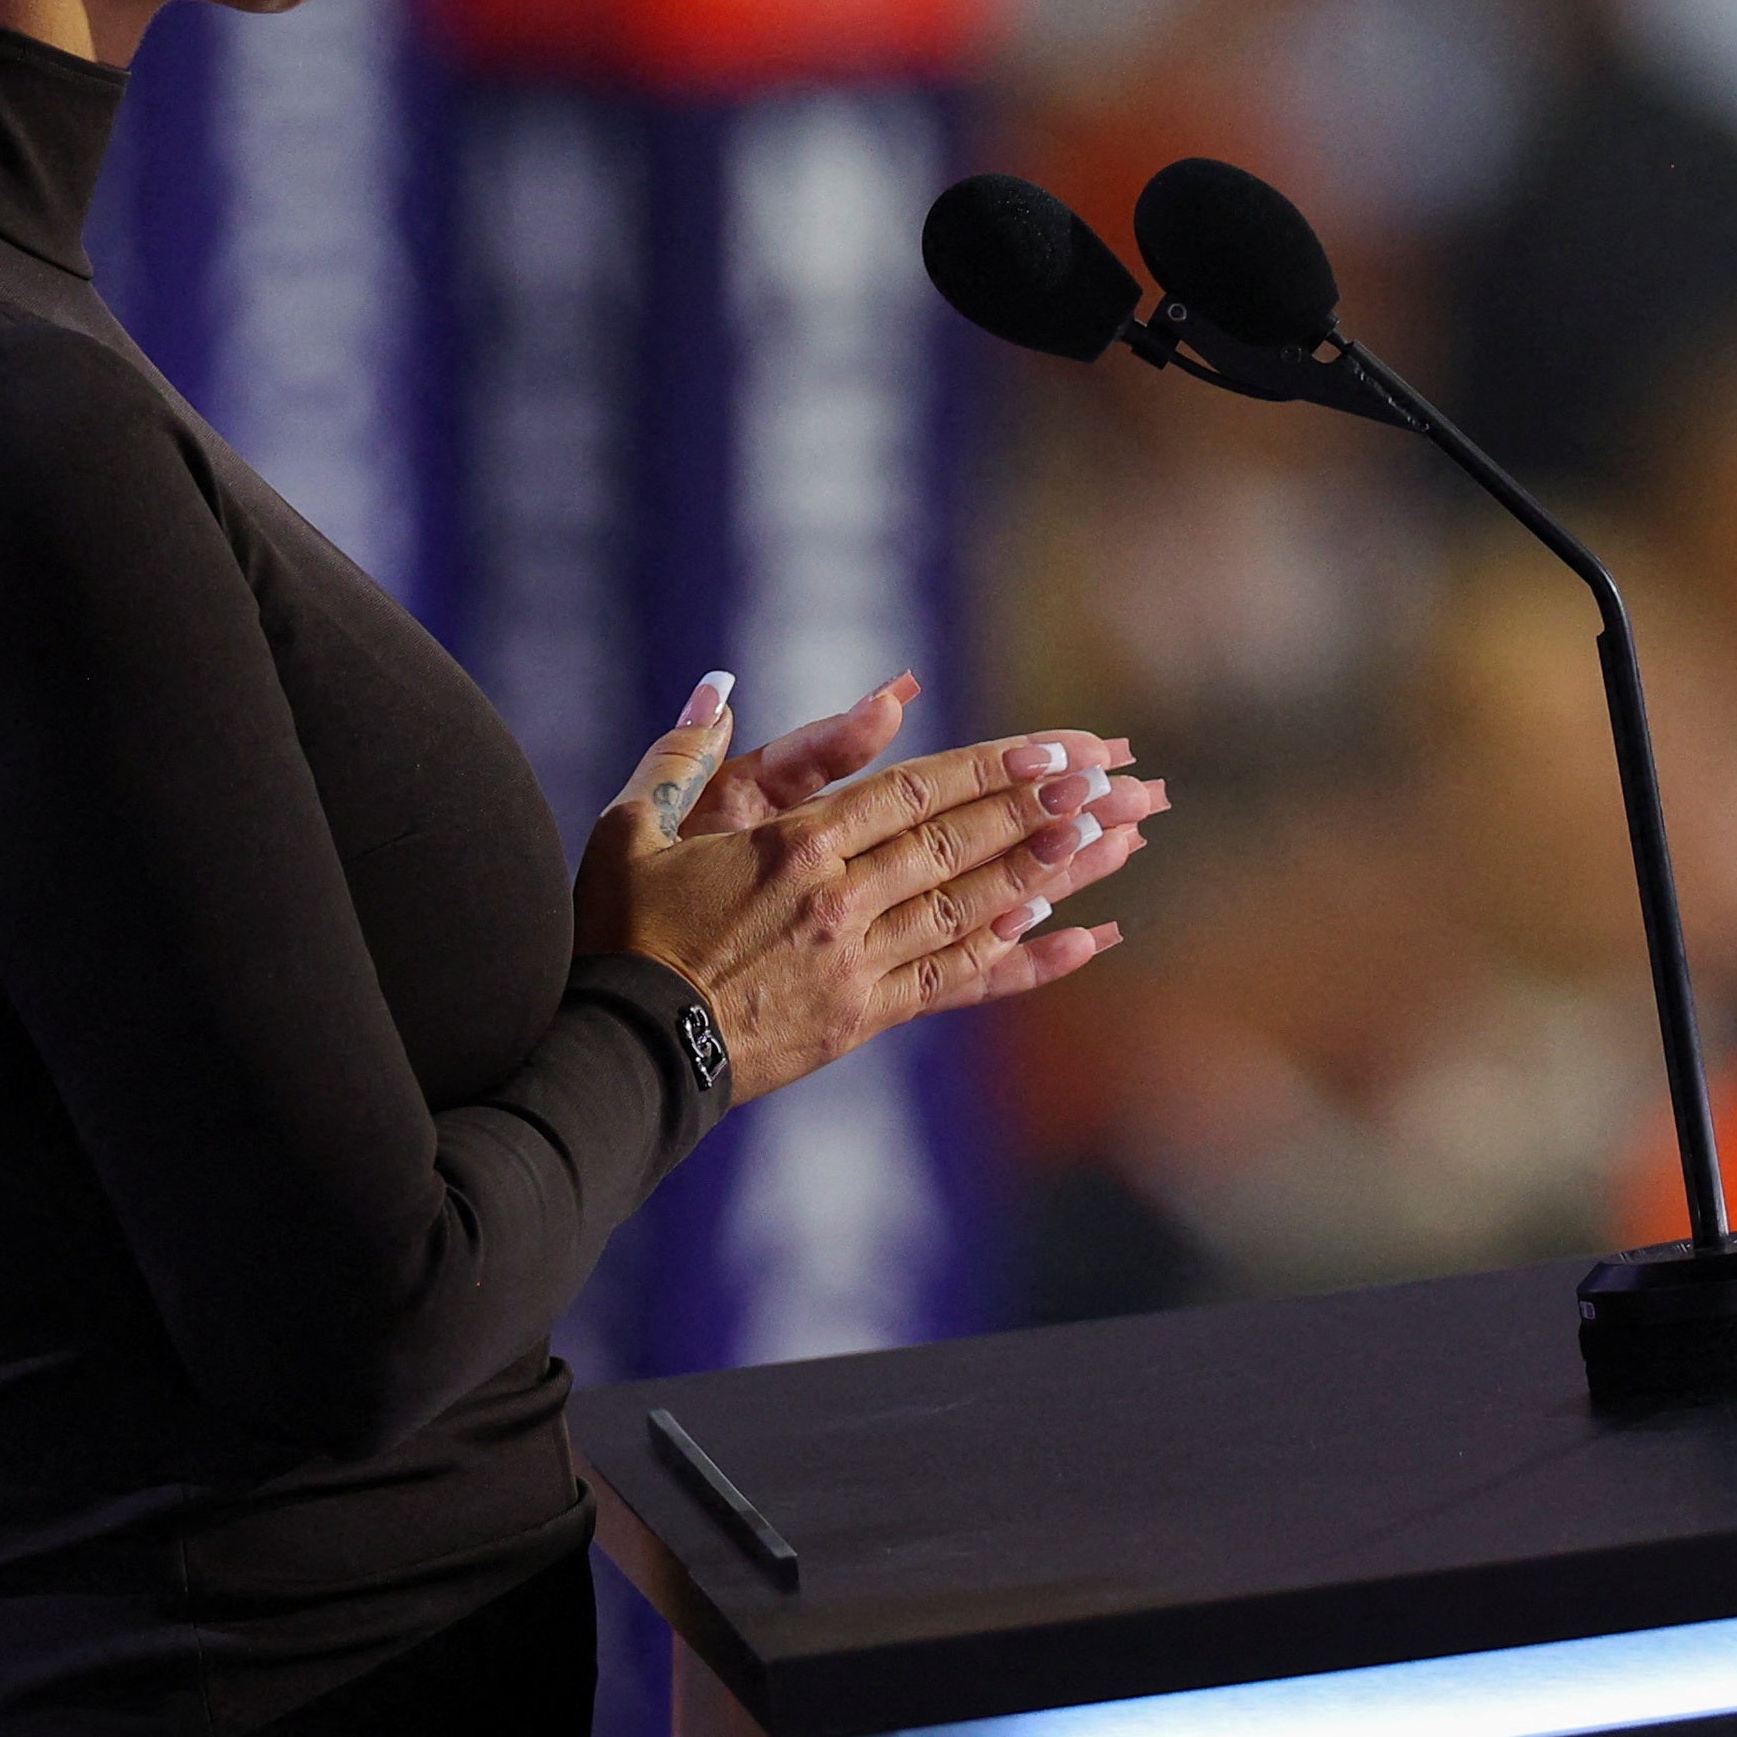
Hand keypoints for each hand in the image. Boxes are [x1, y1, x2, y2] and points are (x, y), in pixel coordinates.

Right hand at [577, 672, 1161, 1103]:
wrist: (620, 1052)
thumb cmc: (616, 936)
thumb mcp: (632, 829)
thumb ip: (685, 752)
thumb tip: (720, 684)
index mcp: (794, 845)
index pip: (916, 792)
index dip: (993, 769)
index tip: (1058, 750)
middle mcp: (840, 900)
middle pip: (962, 843)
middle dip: (1046, 809)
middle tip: (1120, 785)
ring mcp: (858, 963)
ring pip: (974, 907)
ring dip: (1051, 873)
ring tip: (1118, 842)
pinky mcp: (862, 1019)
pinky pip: (957, 981)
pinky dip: (1018, 958)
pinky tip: (1073, 938)